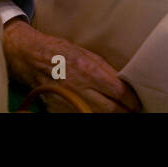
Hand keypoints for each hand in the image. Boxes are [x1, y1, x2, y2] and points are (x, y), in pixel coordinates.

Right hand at [3, 20, 140, 112]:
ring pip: (98, 115)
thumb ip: (105, 69)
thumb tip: (124, 84)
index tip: (136, 101)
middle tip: (130, 109)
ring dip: (110, 113)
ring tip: (116, 109)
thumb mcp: (86, 53)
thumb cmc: (60, 51)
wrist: (31, 57)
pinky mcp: (60, 109)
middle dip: (124, 110)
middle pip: (112, 109)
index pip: (119, 93)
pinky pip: (82, 115)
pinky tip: (96, 108)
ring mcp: (69, 101)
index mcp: (88, 70)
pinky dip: (92, 113)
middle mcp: (79, 88)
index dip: (132, 100)